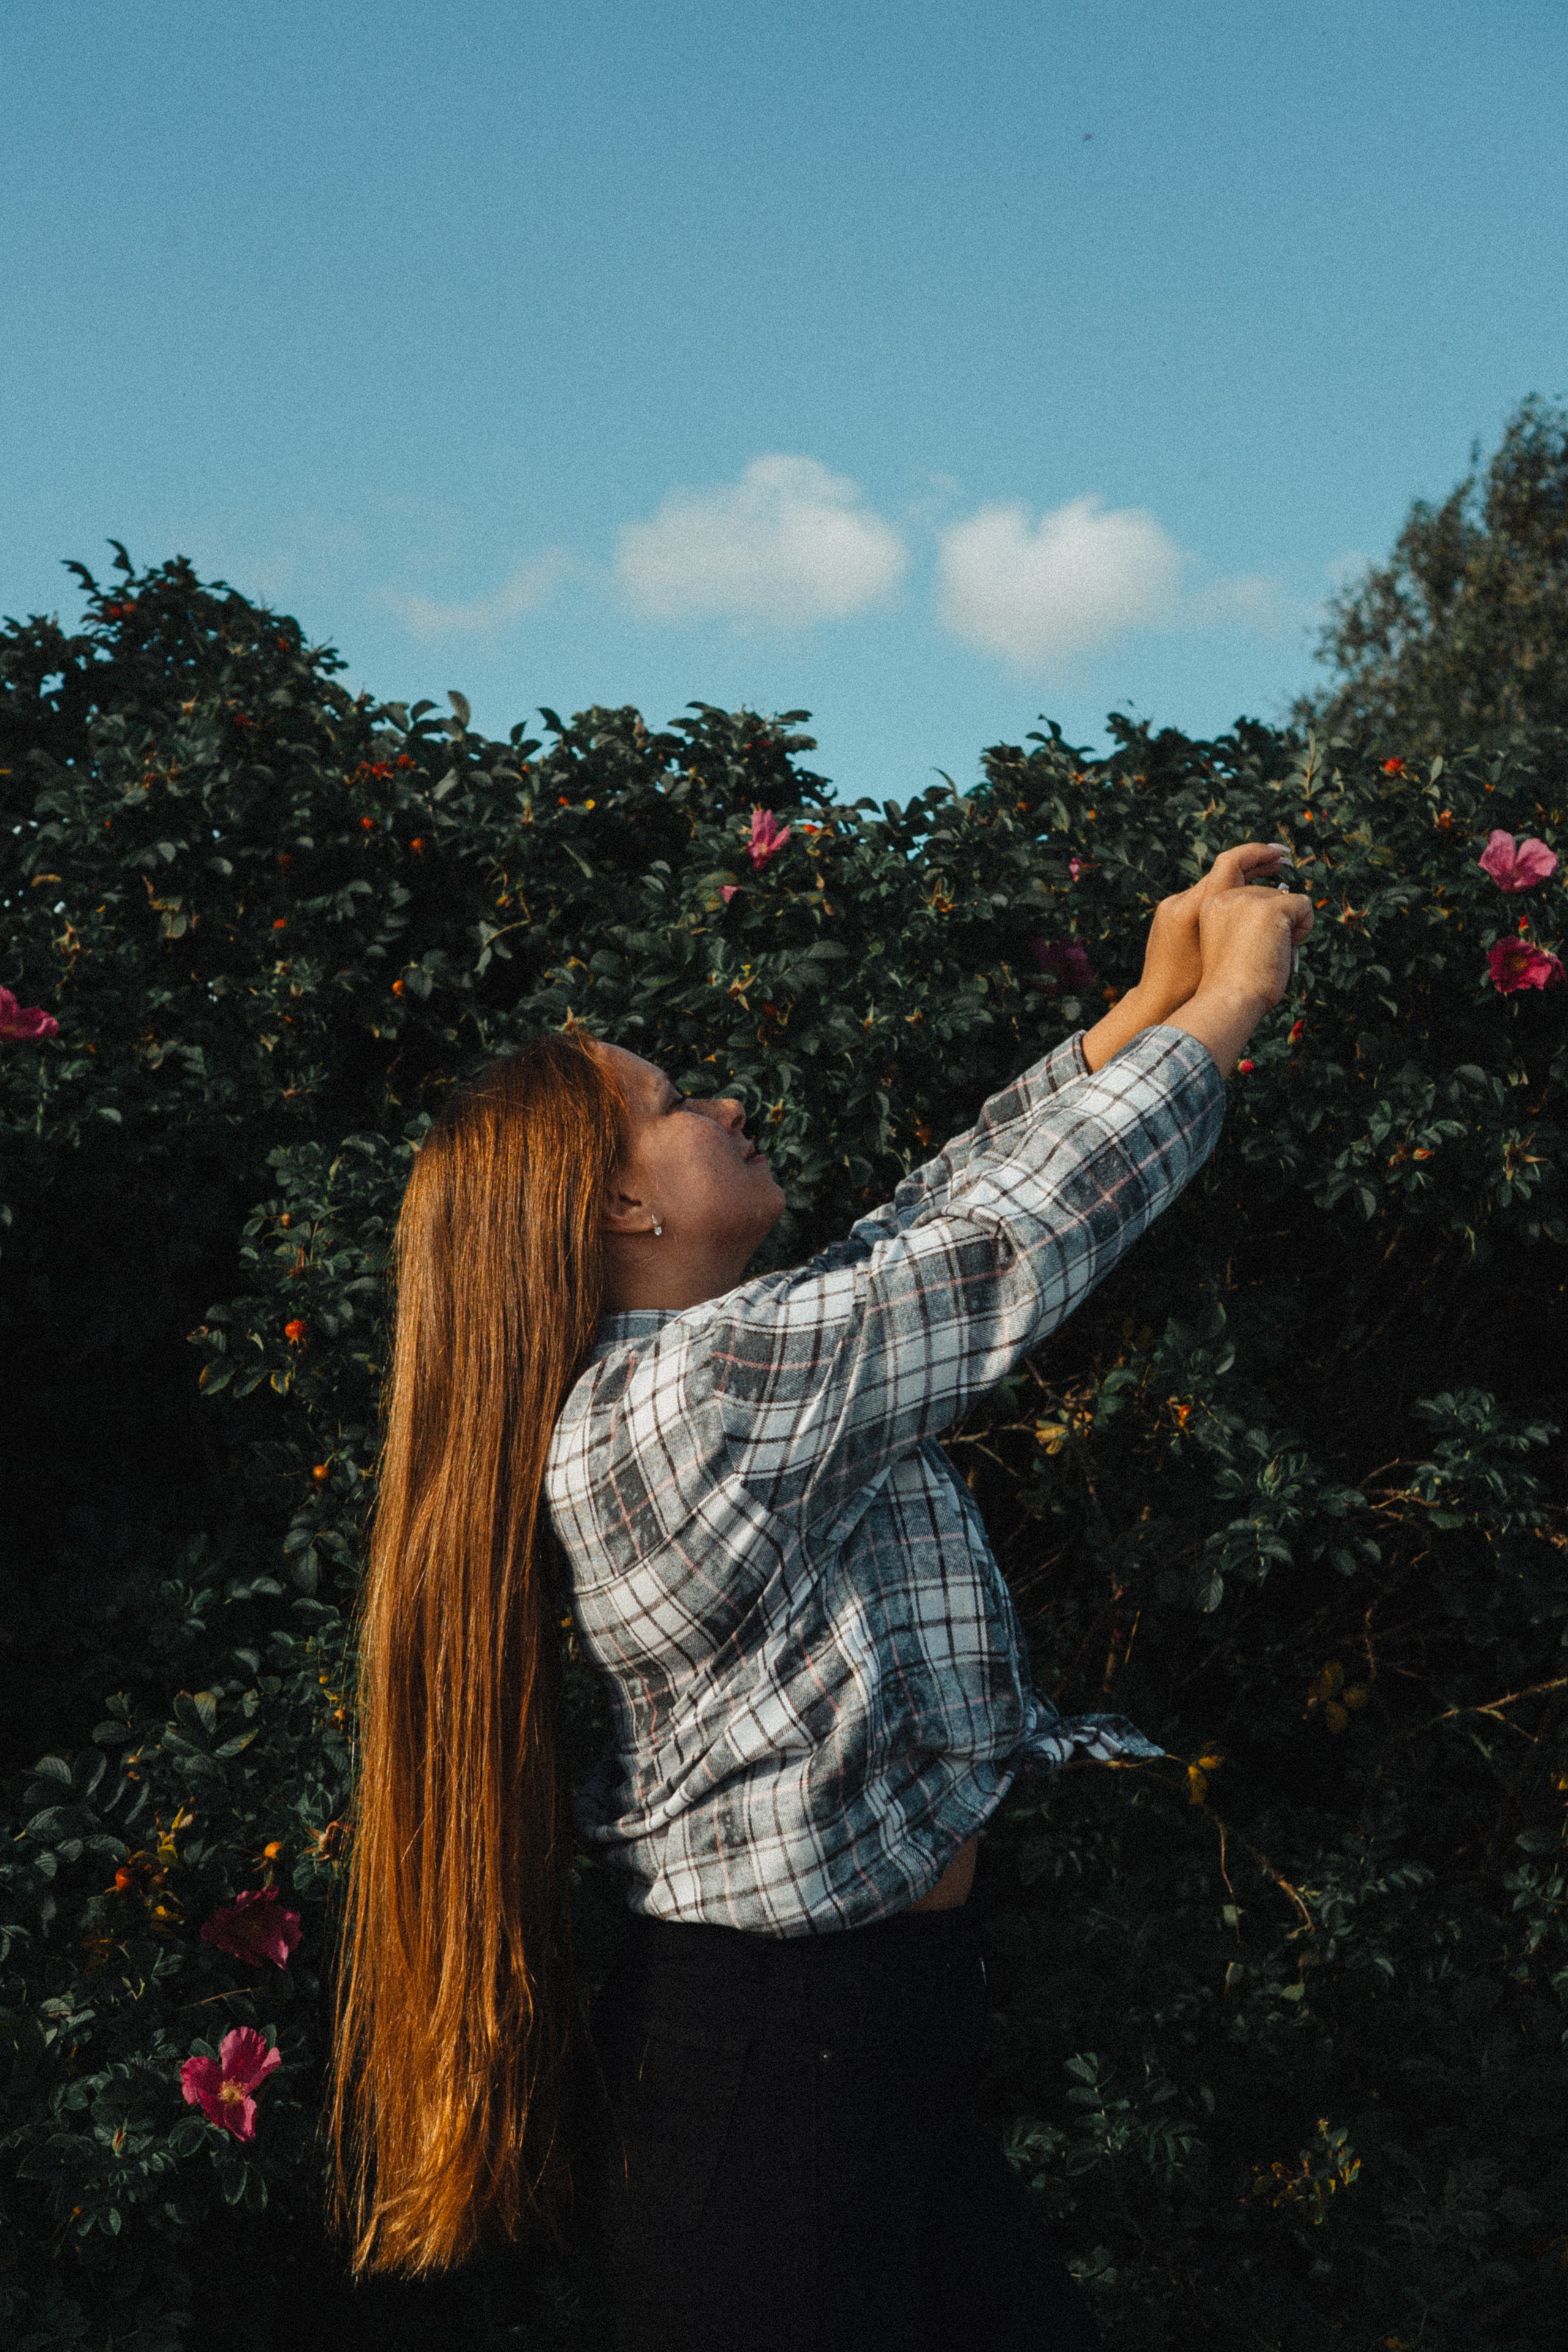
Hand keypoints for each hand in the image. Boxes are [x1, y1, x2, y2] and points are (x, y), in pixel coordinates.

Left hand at [1136, 840, 1295, 1019]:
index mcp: (1190, 907)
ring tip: (1271, 876)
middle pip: (1223, 871)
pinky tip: (1249, 904)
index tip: (1279, 854)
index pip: (1229, 864)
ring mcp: (1172, 908)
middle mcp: (1178, 902)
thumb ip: (1247, 921)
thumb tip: (1279, 897)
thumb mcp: (1229, 952)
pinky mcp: (1171, 918)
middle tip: (1282, 861)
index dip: (1257, 855)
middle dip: (1254, 864)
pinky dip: (1230, 896)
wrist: (1159, 1000)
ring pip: (1216, 886)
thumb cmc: (1197, 985)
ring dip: (1243, 879)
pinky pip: (1207, 899)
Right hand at [1162, 888, 1314, 1075]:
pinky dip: (1305, 927)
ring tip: (1271, 953)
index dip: (1260, 926)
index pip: (1252, 899)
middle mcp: (1227, 897)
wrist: (1229, 1000)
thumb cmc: (1235, 984)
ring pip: (1286, 899)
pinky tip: (1285, 948)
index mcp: (1213, 905)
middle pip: (1270, 896)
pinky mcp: (1270, 908)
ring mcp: (1248, 900)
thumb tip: (1293, 904)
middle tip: (1261, 956)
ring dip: (1288, 927)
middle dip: (1275, 924)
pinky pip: (1303, 904)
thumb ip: (1249, 924)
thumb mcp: (1234, 945)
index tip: (1249, 953)